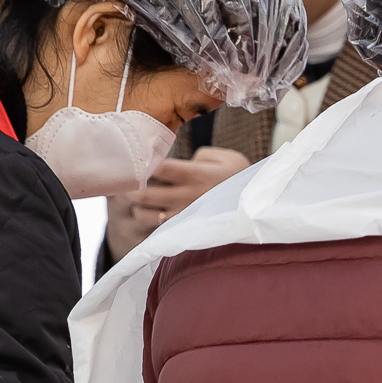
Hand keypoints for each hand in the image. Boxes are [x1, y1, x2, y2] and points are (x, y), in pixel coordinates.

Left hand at [106, 145, 247, 256]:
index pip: (158, 168)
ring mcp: (183, 215)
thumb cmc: (240, 178)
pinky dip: (145, 217)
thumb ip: (200, 155)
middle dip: (128, 186)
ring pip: (143, 214)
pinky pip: (153, 226)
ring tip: (135, 195)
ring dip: (135, 205)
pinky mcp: (183, 227)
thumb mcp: (227, 157)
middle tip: (124, 178)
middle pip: (143, 193)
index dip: (140, 163)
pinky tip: (148, 209)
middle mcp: (186, 196)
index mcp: (195, 175)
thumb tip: (183, 161)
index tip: (133, 159)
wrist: (257, 206)